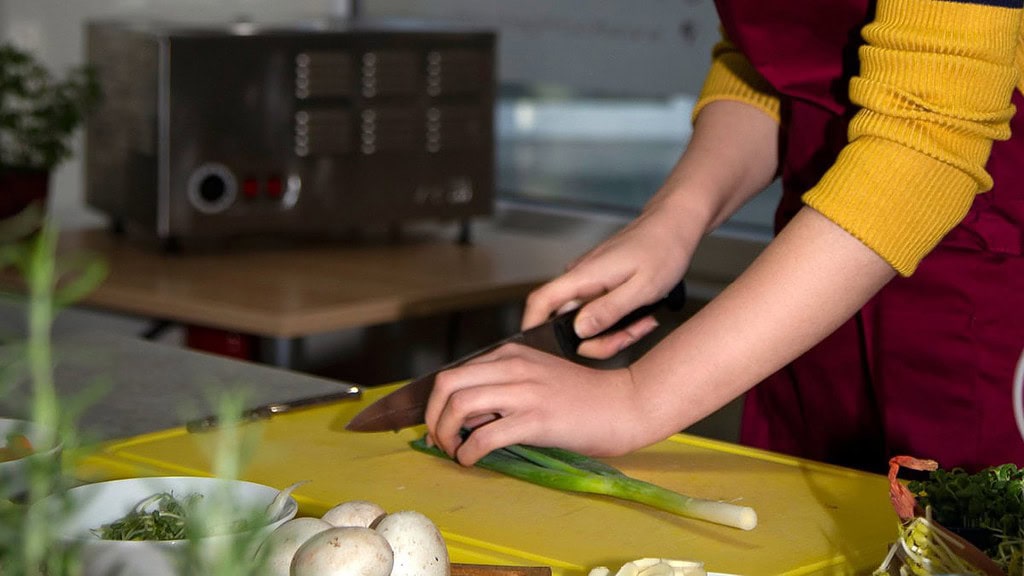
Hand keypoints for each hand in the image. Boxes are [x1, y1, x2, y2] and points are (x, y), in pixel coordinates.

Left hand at [423, 342, 650, 465]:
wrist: (625, 404)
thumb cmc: (584, 398)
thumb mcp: (537, 378)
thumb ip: (503, 388)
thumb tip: (466, 416)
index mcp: (510, 354)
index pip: (454, 372)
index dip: (435, 403)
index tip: (437, 425)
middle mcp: (513, 366)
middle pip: (447, 382)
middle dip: (432, 415)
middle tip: (438, 439)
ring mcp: (525, 391)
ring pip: (460, 404)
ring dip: (446, 433)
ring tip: (454, 451)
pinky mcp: (537, 418)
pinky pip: (486, 435)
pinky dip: (469, 451)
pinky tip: (472, 460)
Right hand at [523, 206, 695, 358]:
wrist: (674, 225)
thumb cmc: (663, 250)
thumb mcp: (642, 288)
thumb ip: (609, 310)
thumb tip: (579, 330)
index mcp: (584, 276)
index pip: (540, 301)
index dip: (532, 326)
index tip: (541, 349)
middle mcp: (579, 278)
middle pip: (567, 323)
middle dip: (599, 340)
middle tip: (631, 335)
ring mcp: (588, 281)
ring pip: (587, 321)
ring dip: (614, 332)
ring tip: (643, 322)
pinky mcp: (599, 284)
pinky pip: (599, 312)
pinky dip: (618, 321)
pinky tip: (640, 314)